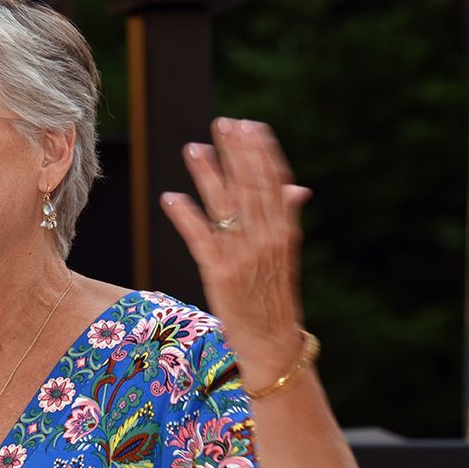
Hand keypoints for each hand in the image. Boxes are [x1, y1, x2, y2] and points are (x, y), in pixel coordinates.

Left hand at [160, 117, 311, 381]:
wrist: (272, 343)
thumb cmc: (274, 297)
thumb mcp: (285, 255)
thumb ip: (286, 219)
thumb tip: (297, 187)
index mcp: (284, 232)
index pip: (274, 183)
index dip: (261, 152)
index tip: (249, 125)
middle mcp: (265, 240)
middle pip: (250, 187)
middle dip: (235, 153)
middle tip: (221, 124)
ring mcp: (242, 257)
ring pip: (224, 207)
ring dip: (208, 175)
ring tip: (193, 149)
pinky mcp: (219, 274)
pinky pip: (200, 238)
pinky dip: (186, 216)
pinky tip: (171, 197)